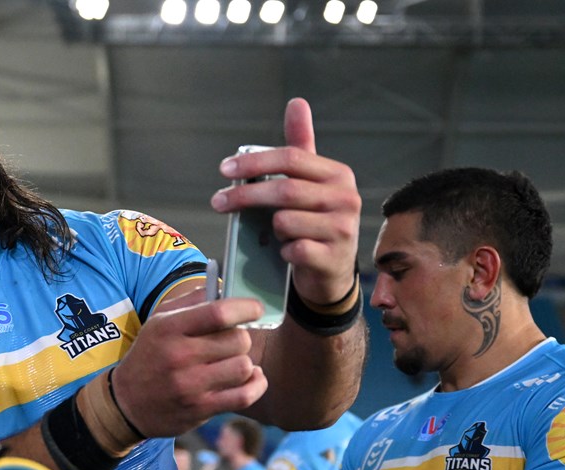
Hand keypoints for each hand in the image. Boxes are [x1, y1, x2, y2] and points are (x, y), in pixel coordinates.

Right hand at [113, 287, 270, 437]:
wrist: (127, 404)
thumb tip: (226, 289)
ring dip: (244, 363)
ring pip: (244, 366)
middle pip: (237, 340)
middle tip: (230, 343)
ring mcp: (190, 385)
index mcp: (169, 328)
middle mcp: (179, 356)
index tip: (255, 309)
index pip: (218, 313)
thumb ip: (192, 302)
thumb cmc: (150, 357)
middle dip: (240, 338)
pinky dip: (256, 385)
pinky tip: (250, 378)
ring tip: (232, 362)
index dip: (245, 308)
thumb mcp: (159, 323)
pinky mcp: (201, 409)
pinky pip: (245, 395)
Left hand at [212, 98, 360, 307]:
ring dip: (270, 229)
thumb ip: (300, 145)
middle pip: (284, 190)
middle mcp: (346, 198)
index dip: (254, 162)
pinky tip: (286, 253)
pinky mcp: (334, 259)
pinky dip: (281, 252)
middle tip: (218, 202)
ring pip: (285, 221)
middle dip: (245, 195)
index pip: (291, 158)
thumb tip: (296, 102)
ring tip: (275, 234)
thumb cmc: (314, 220)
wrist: (332, 271)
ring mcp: (343, 230)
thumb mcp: (309, 182)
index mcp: (338, 174)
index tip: (224, 170)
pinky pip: (293, 250)